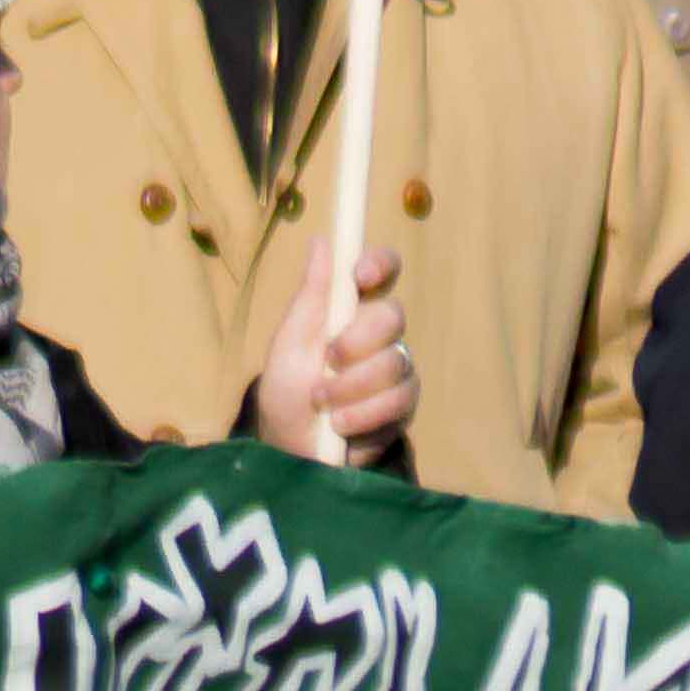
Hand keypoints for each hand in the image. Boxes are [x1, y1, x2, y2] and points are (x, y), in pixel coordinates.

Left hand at [251, 243, 413, 461]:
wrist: (292, 449)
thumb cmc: (286, 392)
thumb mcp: (288, 343)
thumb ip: (310, 296)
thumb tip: (321, 241)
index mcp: (351, 310)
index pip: (382, 271)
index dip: (379, 264)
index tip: (359, 276)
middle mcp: (380, 336)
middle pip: (393, 316)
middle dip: (358, 342)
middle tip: (328, 362)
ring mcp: (396, 372)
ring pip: (397, 364)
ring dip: (354, 388)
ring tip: (324, 406)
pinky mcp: (403, 409)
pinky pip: (400, 403)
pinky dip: (365, 416)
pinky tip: (342, 428)